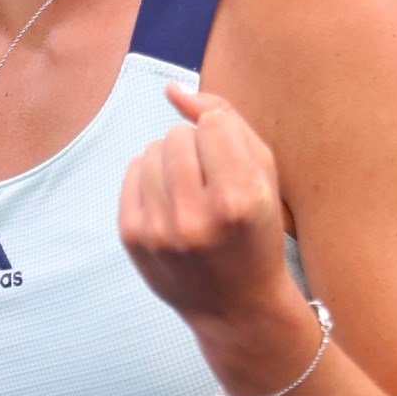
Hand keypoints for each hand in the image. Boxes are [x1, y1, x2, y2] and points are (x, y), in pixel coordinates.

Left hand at [118, 83, 294, 328]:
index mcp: (240, 202)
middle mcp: (196, 218)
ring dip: (171, 160)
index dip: (224, 136)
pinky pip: (131, 170)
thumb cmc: (256, 232)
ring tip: (190, 191)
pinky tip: (170, 202)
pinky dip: (150, 176)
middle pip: (178, 134)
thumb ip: (226, 119)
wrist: (235, 307)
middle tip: (210, 180)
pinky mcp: (132, 237)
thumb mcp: (265, 176)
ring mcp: (159, 231)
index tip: (232, 164)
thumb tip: (171, 88)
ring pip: (151, 149)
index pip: (214, 124)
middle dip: (195, 147)